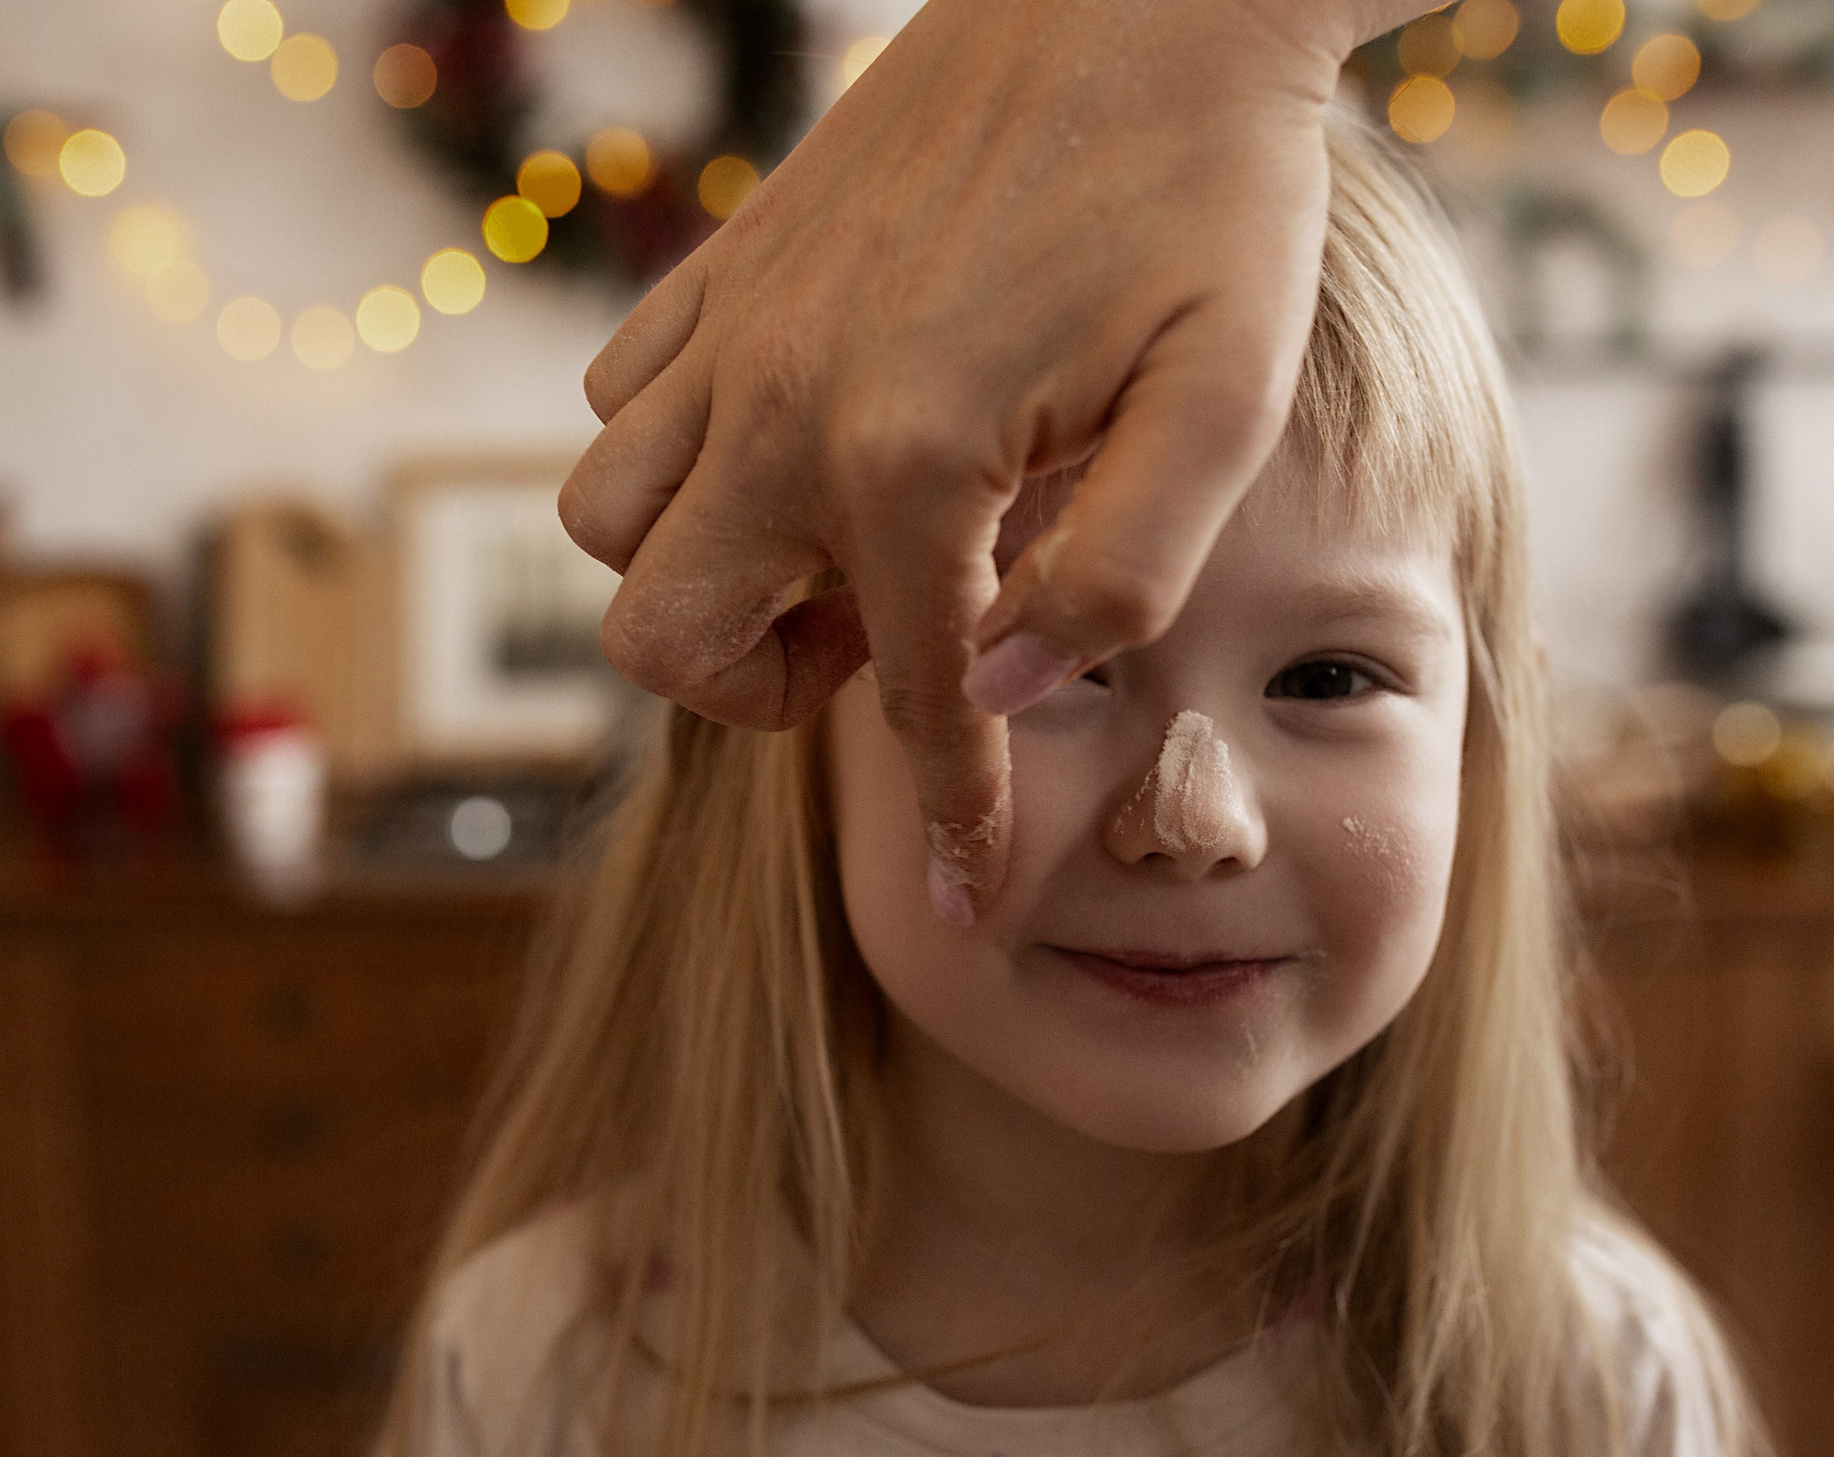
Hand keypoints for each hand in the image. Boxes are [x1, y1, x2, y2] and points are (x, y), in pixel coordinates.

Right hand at [560, 0, 1428, 921]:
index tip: (971, 891)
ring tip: (833, 545)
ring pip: (610, 521)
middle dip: (757, 690)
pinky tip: (799, 439)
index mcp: (909, 456)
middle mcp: (784, 399)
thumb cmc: (1209, 188)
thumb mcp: (1224, 397)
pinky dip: (676, 456)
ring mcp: (738, 325)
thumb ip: (1118, 573)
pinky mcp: (729, 259)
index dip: (949, 811)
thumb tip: (1008, 687)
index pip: (903, 696)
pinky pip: (624, 400)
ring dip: (701, 575)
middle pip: (663, 636)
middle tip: (875, 643)